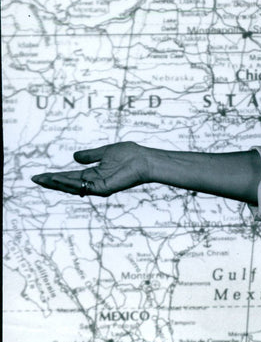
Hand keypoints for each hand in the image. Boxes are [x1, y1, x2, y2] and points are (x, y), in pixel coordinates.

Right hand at [31, 142, 149, 197]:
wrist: (145, 159)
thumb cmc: (130, 155)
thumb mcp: (105, 152)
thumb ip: (90, 156)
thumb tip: (74, 157)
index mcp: (94, 175)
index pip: (70, 177)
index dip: (55, 176)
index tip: (39, 175)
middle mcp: (94, 183)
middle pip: (68, 184)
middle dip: (51, 182)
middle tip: (35, 179)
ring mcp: (98, 187)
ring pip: (73, 187)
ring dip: (57, 183)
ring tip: (43, 179)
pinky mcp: (103, 189)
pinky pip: (83, 186)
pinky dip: (69, 182)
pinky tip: (58, 177)